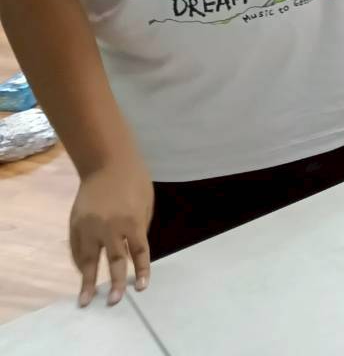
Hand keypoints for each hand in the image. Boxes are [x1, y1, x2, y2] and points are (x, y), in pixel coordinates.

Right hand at [69, 154, 152, 306]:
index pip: (139, 252)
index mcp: (133, 221)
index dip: (141, 270)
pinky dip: (80, 262)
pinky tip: (82, 274)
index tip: (141, 287)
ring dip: (88, 280)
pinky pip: (77, 248)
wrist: (107, 163)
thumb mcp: (145, 204)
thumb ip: (139, 229)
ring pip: (89, 259)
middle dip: (115, 283)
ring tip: (85, 300)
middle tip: (114, 302)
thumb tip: (131, 252)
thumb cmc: (134, 182)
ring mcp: (90, 226)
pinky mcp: (75, 223)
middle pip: (115, 260)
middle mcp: (111, 226)